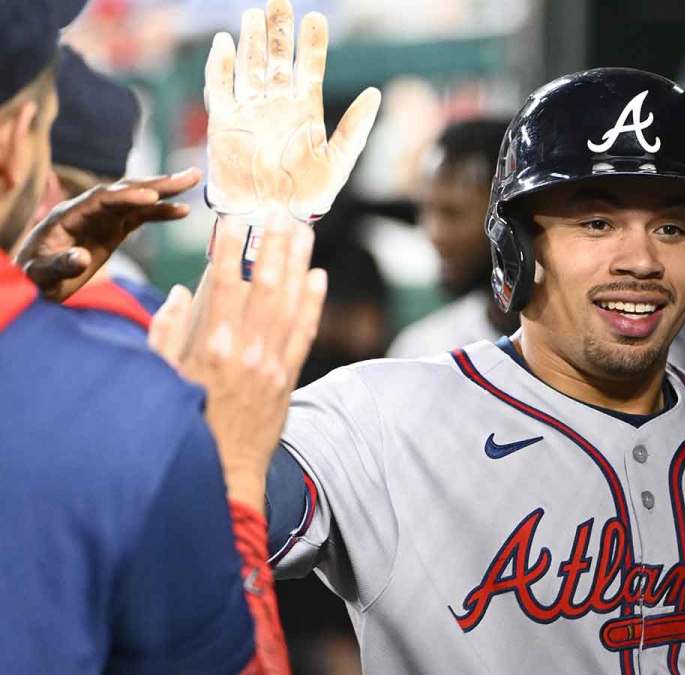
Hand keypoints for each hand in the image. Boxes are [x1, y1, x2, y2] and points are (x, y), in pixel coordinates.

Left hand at [13, 170, 200, 300]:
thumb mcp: (41, 274)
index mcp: (69, 215)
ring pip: (136, 199)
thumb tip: (82, 257)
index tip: (150, 197)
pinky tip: (183, 210)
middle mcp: (88, 210)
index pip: (101, 200)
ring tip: (193, 180)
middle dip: (156, 183)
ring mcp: (102, 218)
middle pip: (125, 191)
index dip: (126, 197)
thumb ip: (60, 264)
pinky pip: (140, 216)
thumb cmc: (34, 278)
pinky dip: (161, 211)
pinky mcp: (112, 230)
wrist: (35, 281)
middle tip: (188, 176)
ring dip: (164, 190)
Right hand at [149, 211, 325, 510]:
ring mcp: (271, 364)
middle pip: (264, 285)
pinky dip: (313, 304)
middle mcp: (245, 350)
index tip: (236, 219)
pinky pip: (304, 333)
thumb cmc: (182, 420)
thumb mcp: (158, 375)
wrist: (221, 470)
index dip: (232, 248)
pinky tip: (318, 277)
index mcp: (209, 345)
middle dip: (273, 244)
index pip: (224, 283)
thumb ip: (165, 330)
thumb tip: (181, 292)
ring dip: (298, 264)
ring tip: (304, 231)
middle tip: (281, 212)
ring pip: (289, 303)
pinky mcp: (288, 378)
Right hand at [204, 0, 380, 221]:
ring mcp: (250, 111)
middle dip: (278, 30)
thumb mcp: (339, 162)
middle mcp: (277, 105)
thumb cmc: (308, 197)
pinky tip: (225, 43)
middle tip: (280, 1)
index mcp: (306, 111)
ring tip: (255, 14)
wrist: (272, 218)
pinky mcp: (224, 122)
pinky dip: (220, 65)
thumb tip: (376, 93)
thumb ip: (355, 128)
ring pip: (249, 66)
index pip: (309, 68)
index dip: (311, 44)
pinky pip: (219, 87)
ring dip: (251, 41)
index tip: (316, 18)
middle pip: (276, 58)